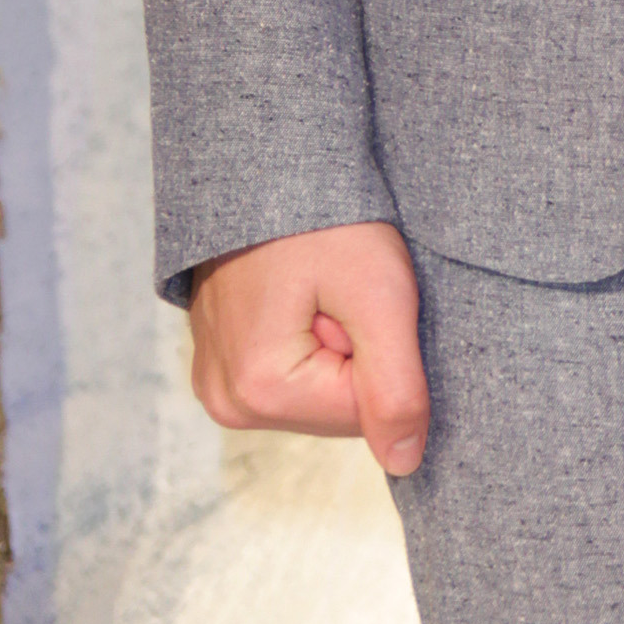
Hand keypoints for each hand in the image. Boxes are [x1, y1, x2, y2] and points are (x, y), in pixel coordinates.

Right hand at [189, 220, 429, 477]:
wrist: (265, 161)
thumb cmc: (324, 218)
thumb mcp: (379, 294)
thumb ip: (396, 387)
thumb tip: (406, 463)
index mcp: (257, 392)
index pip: (364, 417)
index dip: (382, 355)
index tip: (360, 299)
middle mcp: (225, 401)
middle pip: (335, 411)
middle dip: (356, 352)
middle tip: (342, 289)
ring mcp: (217, 383)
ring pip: (317, 391)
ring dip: (337, 341)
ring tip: (322, 285)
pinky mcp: (222, 362)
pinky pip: (290, 371)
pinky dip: (313, 334)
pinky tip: (303, 289)